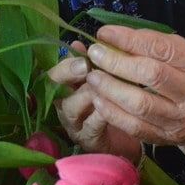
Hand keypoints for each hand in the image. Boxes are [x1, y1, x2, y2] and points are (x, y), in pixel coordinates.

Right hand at [48, 41, 141, 159]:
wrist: (130, 136)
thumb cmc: (112, 102)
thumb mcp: (102, 80)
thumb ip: (91, 63)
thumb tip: (78, 44)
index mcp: (65, 89)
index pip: (54, 74)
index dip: (65, 64)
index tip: (82, 54)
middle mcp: (64, 107)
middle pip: (56, 89)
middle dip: (71, 75)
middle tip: (88, 67)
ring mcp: (75, 125)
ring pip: (72, 107)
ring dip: (88, 93)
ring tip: (103, 85)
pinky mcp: (89, 141)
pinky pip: (92, 126)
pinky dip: (102, 113)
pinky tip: (114, 105)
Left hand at [81, 25, 184, 174]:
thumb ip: (158, 45)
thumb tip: (116, 37)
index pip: (162, 49)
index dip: (130, 40)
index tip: (105, 33)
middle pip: (151, 75)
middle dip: (117, 62)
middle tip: (95, 54)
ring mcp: (182, 119)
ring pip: (140, 104)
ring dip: (110, 88)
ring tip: (92, 77)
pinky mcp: (167, 138)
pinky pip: (134, 126)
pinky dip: (112, 112)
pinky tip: (98, 99)